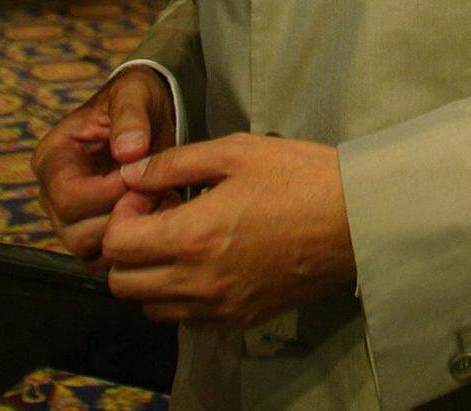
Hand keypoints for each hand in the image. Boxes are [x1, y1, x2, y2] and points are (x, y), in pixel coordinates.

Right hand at [32, 66, 175, 267]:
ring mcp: (67, 219)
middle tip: (159, 192)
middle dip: (121, 215)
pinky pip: (103, 258)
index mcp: (52, 158)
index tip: (143, 175)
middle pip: (74, 232)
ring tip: (161, 201)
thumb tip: (129, 152)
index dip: (108, 192)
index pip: (67, 196)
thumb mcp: (134, 93)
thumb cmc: (135, 99)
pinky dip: (132, 245)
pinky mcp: (89, 234)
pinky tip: (159, 213)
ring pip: (88, 251)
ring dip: (129, 232)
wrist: (147, 112)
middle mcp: (50, 194)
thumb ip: (130, 117)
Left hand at [102, 133, 355, 324]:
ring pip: (150, 306)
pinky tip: (206, 260)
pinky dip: (180, 295)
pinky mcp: (240, 320)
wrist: (353, 218)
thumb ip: (174, 163)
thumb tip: (131, 173)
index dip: (123, 212)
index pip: (117, 244)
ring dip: (152, 272)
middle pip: (122, 283)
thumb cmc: (297, 176)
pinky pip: (185, 320)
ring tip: (183, 237)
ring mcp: (219, 307)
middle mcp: (198, 282)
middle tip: (162, 213)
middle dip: (129, 245)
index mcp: (192, 236)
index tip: (151, 192)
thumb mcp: (235, 151)